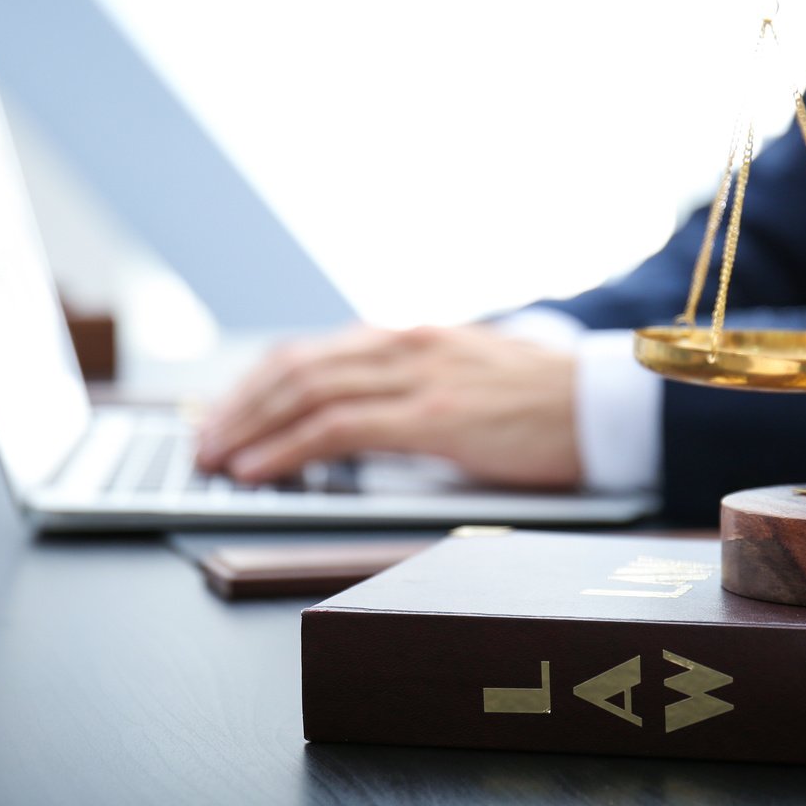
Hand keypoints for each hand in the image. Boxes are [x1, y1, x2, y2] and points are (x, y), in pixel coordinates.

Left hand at [193, 325, 581, 488]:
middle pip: (294, 367)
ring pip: (305, 393)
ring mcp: (418, 376)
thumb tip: (354, 418)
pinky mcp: (435, 416)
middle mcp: (404, 344)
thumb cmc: (541, 402)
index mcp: (408, 335)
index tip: (222, 416)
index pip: (309, 353)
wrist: (604, 404)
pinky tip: (258, 470)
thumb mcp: (465, 378)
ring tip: (215, 460)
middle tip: (200, 444)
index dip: (254, 385)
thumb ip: (410, 386)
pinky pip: (339, 429)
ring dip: (249, 429)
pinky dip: (288, 448)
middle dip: (238, 407)